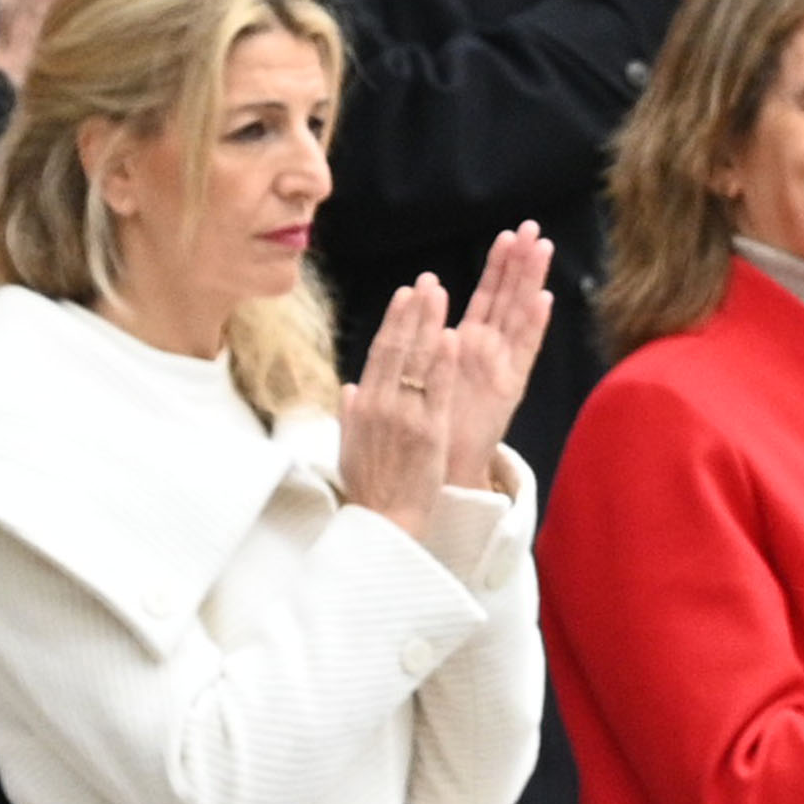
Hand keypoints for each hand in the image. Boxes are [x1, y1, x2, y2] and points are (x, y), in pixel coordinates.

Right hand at [338, 275, 456, 537]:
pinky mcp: (428, 432)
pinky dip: (442, 362)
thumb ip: (351, 414)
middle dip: (412, 311)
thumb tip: (350, 388)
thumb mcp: (350, 446)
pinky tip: (452, 335)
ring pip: (415, 362)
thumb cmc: (370, 488)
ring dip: (428, 324)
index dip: (394, 321)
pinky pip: (436, 390)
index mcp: (362, 405)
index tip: (405, 295)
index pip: (379, 353)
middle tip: (427, 281)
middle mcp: (379, 404)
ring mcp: (403, 416)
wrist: (384, 522)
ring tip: (439, 293)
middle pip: (396, 348)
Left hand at [431, 223, 554, 494]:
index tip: (507, 235)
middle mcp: (490, 352)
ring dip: (530, 281)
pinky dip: (534, 324)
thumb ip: (423, 351)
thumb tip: (421, 322)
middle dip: (520, 263)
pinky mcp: (508, 387)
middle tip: (533, 227)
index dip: (498, 267)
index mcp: (469, 346)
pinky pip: (523, 350)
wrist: (441, 470)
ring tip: (542, 247)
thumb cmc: (430, 426)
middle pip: (509, 298)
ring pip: (518, 315)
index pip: (488, 297)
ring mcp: (502, 367)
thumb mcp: (422, 379)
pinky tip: (543, 298)